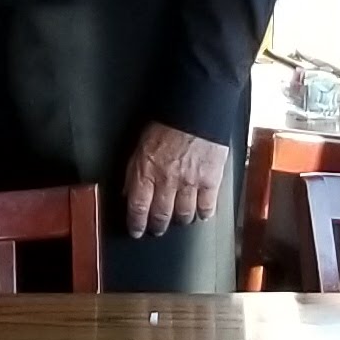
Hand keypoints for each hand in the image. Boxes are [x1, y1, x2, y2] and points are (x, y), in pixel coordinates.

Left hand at [122, 123, 230, 238]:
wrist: (197, 109)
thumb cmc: (168, 122)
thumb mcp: (140, 145)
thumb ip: (134, 171)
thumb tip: (128, 192)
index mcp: (146, 171)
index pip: (137, 208)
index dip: (136, 224)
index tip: (136, 230)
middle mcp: (167, 181)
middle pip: (161, 215)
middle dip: (157, 226)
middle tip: (157, 229)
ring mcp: (190, 183)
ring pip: (184, 215)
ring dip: (180, 220)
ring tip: (178, 220)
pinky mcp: (211, 180)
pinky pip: (207, 207)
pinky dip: (204, 213)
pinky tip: (201, 213)